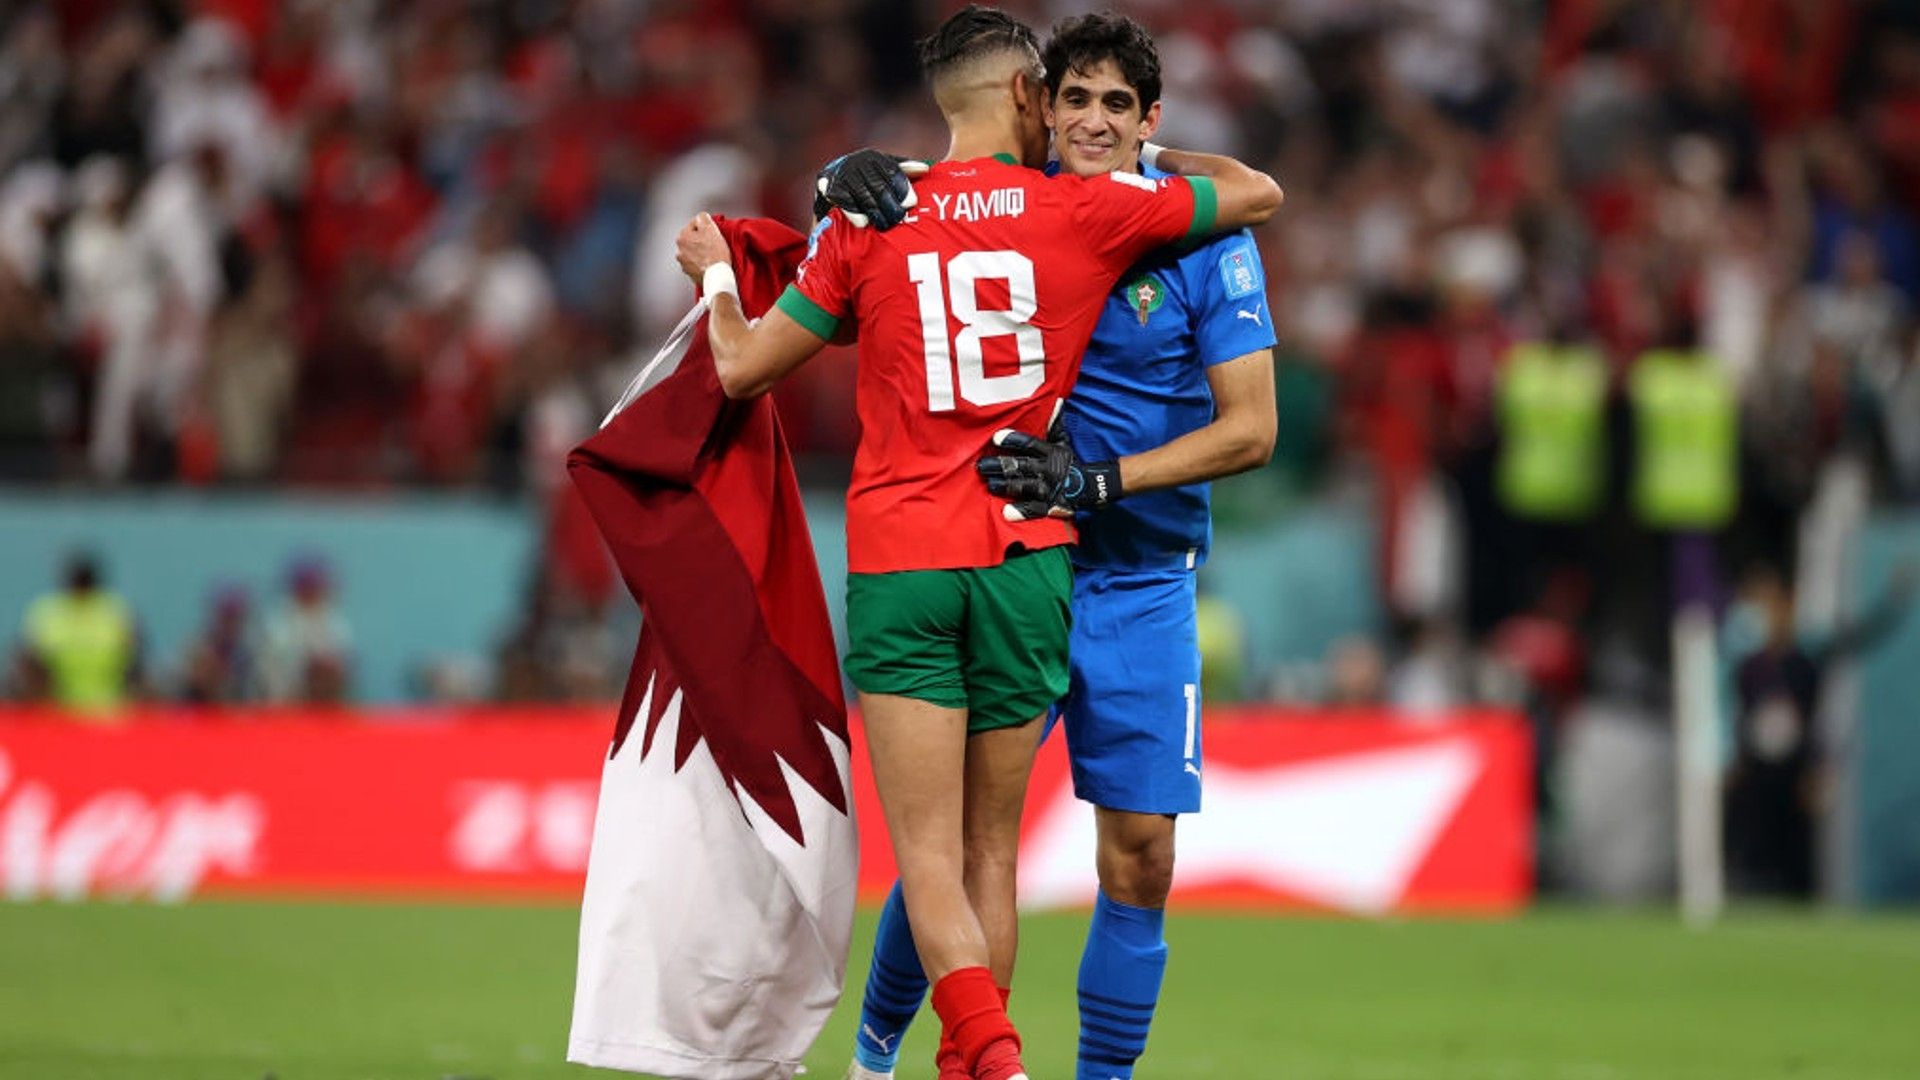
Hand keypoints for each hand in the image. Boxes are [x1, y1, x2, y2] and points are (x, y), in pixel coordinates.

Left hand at [674, 212, 729, 282]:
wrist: (717, 277)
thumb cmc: (715, 254)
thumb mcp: (710, 228)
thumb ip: (703, 217)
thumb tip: (701, 217)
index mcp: (682, 237)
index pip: (695, 224)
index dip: (706, 227)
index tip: (713, 233)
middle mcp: (680, 251)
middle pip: (693, 239)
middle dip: (702, 239)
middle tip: (714, 244)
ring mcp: (684, 263)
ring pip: (694, 251)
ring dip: (702, 251)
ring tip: (713, 255)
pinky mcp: (690, 273)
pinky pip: (696, 263)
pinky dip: (702, 262)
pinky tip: (710, 263)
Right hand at [815, 149, 930, 229]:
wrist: (829, 182)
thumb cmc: (865, 179)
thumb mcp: (882, 172)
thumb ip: (904, 170)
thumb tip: (925, 169)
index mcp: (873, 157)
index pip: (892, 172)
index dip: (903, 188)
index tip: (911, 203)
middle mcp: (856, 162)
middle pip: (879, 187)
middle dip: (890, 205)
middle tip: (899, 219)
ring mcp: (842, 174)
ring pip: (864, 197)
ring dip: (875, 213)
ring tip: (884, 225)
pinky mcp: (828, 186)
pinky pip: (846, 202)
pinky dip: (855, 214)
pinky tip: (864, 223)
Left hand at [976, 422, 1121, 521]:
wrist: (1091, 487)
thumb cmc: (1069, 462)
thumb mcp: (1062, 442)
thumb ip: (1055, 424)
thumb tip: (1057, 401)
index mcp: (1049, 452)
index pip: (1029, 444)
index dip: (1013, 440)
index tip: (996, 438)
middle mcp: (1047, 470)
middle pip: (1020, 466)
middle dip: (1000, 465)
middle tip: (980, 465)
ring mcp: (1047, 489)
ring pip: (1023, 486)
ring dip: (1006, 486)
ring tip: (990, 485)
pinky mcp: (1049, 506)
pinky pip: (1034, 510)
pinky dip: (1021, 511)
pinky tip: (1006, 512)